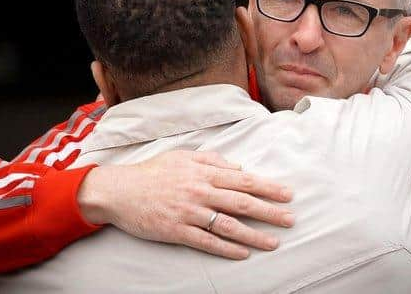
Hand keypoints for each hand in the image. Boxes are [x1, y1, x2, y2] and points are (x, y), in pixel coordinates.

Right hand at [77, 150, 293, 259]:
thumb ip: (212, 160)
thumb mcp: (183, 157)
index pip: (244, 180)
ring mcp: (189, 212)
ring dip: (254, 235)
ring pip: (228, 225)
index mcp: (203, 173)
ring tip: (273, 242)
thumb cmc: (153, 172)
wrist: (119, 190)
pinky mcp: (176, 231)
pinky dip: (227, 248)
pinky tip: (243, 253)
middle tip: (291, 219)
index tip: (288, 194)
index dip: (268, 187)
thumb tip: (238, 167)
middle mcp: (200, 192)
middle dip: (270, 212)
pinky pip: (206, 242)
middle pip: (242, 202)